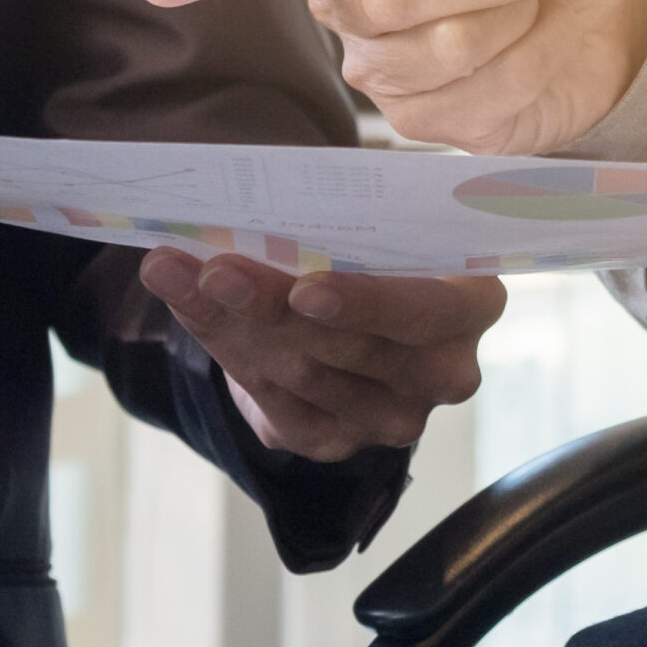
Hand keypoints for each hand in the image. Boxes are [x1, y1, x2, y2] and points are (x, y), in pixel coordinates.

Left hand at [139, 249, 505, 461]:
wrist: (354, 307)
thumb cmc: (375, 249)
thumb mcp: (378, 225)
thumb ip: (341, 221)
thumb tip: (256, 205)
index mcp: (471, 305)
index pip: (427, 310)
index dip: (368, 303)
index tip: (305, 289)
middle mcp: (444, 372)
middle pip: (353, 350)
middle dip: (272, 306)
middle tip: (213, 271)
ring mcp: (393, 417)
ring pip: (303, 375)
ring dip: (231, 323)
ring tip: (175, 274)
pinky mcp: (337, 440)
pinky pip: (274, 405)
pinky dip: (223, 348)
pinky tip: (186, 304)